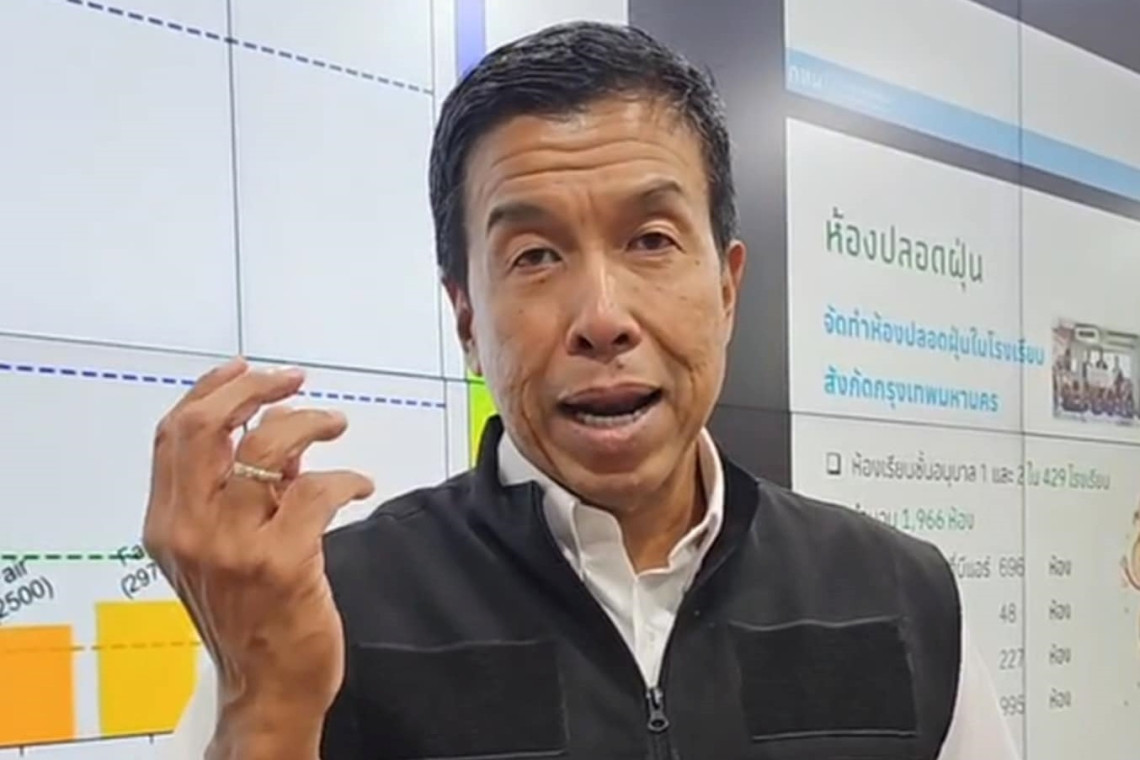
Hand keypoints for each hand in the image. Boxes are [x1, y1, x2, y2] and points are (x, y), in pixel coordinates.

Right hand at [142, 357, 374, 747]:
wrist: (266, 688)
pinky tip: (360, 484)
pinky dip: (346, 477)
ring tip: (335, 425)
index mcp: (166, 523)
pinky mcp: (281, 562)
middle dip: (252, 390)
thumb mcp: (223, 551)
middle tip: (293, 381)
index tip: (246, 370)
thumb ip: (241, 494)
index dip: (210, 390)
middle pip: (204, 428)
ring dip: (308, 423)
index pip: (174, 434)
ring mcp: (232, 546)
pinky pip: (317, 489)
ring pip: (265, 448)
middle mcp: (188, 530)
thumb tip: (275, 440)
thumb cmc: (249, 617)